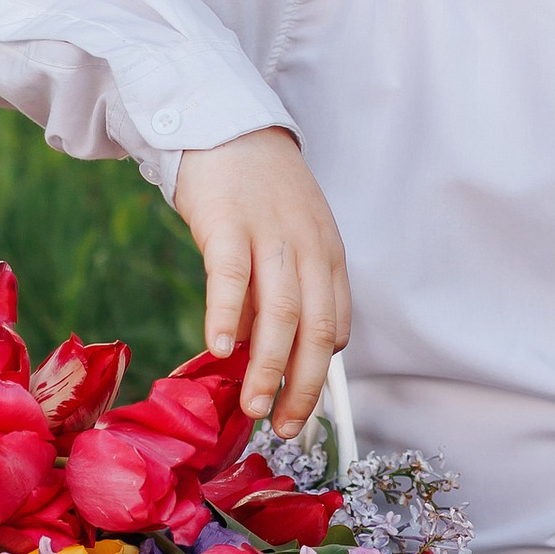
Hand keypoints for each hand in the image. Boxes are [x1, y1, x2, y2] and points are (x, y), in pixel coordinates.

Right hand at [170, 129, 350, 441]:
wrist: (228, 125)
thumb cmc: (259, 190)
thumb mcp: (293, 236)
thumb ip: (289, 288)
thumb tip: (271, 351)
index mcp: (328, 255)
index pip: (336, 326)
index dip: (320, 375)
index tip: (300, 408)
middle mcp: (308, 247)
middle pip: (314, 329)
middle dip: (303, 387)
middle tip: (285, 427)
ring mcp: (270, 234)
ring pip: (278, 313)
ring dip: (267, 368)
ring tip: (254, 407)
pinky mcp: (228, 221)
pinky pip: (230, 277)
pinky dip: (226, 317)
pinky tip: (219, 350)